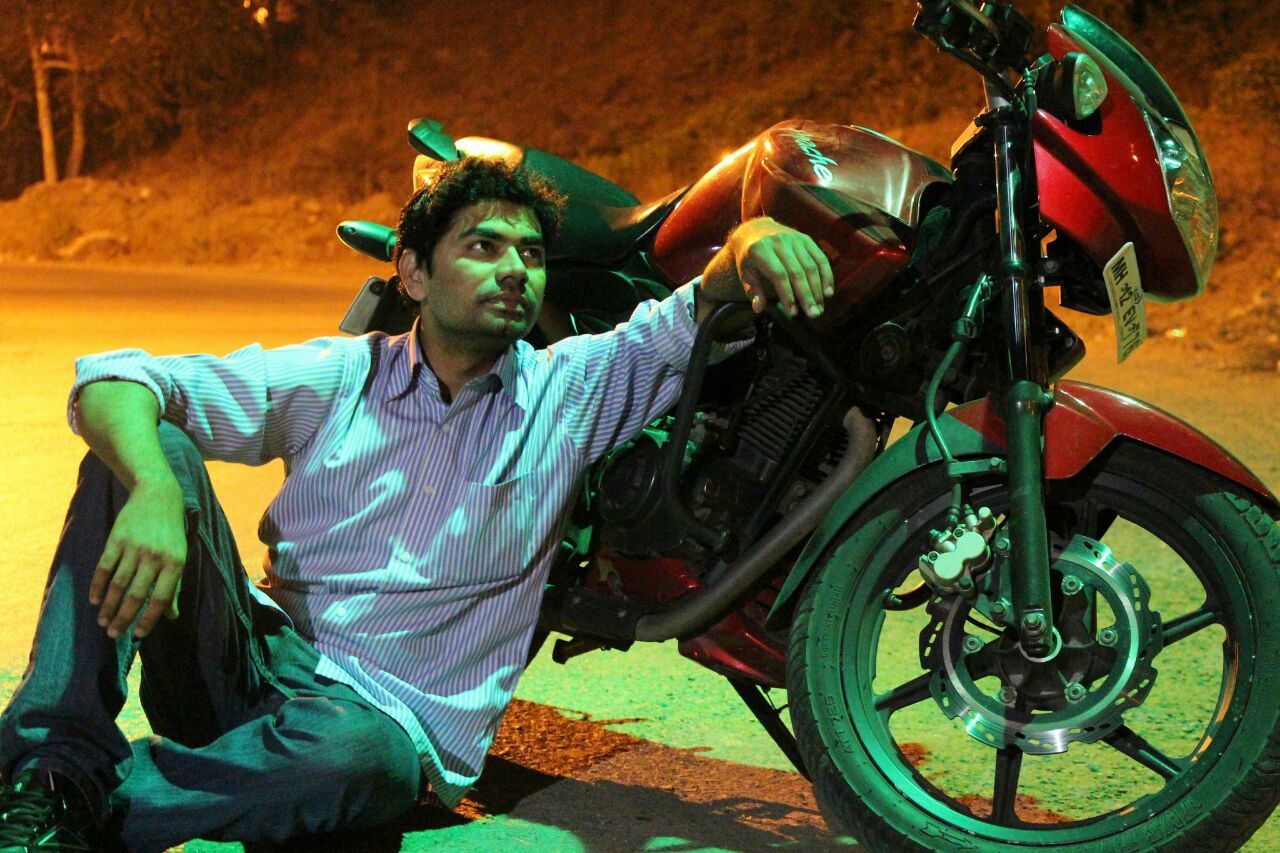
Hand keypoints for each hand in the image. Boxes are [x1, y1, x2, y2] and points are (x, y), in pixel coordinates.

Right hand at [90, 476, 186, 638]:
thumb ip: (174, 586)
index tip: (138, 634)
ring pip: (118, 585)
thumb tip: (172, 616)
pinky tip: (95, 600)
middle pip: (135, 595)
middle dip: (123, 618)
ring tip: (103, 622)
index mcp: (175, 563)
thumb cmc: (171, 531)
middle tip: (113, 634)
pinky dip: (98, 586)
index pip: (160, 598)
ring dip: (108, 607)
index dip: (148, 619)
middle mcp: (154, 557)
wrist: (157, 494)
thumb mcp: (179, 556)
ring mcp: (133, 548)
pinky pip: (104, 568)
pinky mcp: (116, 540)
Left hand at [729, 217, 833, 316]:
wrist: (755, 229)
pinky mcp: (806, 239)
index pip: (778, 274)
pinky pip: (820, 258)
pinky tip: (828, 292)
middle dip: (807, 295)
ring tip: (819, 308)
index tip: (793, 313)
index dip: (787, 294)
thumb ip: (752, 291)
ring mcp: (795, 239)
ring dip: (818, 289)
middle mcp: (779, 242)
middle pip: (797, 272)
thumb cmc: (749, 257)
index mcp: (761, 250)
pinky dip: (826, 276)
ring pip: (811, 266)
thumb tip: (759, 308)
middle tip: (813, 314)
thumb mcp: (745, 272)